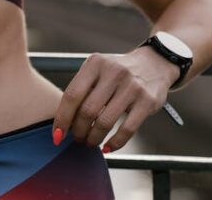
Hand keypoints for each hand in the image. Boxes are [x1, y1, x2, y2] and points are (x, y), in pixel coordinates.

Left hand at [51, 47, 179, 151]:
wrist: (154, 63)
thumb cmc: (116, 72)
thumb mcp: (98, 70)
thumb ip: (82, 89)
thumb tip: (62, 122)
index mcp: (95, 63)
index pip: (72, 95)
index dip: (62, 118)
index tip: (56, 135)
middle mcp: (113, 72)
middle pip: (87, 110)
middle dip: (78, 130)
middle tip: (77, 139)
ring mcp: (132, 86)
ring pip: (105, 122)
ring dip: (94, 138)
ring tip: (90, 142)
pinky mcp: (147, 101)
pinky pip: (127, 129)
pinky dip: (115, 143)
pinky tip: (107, 147)